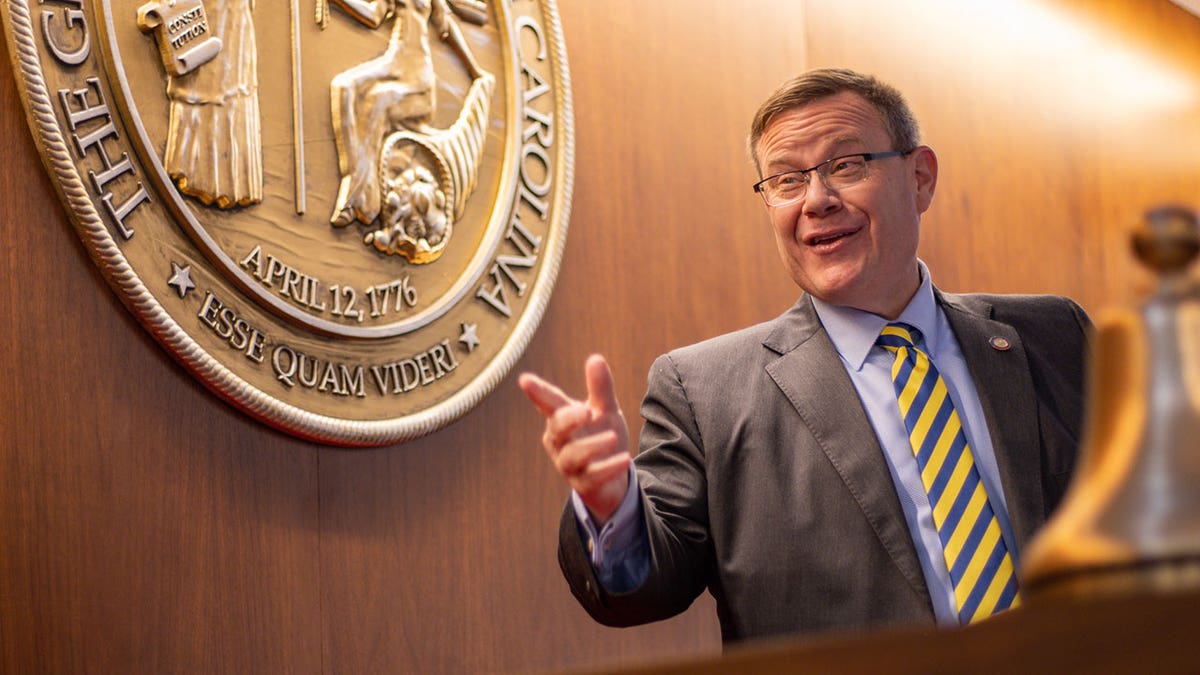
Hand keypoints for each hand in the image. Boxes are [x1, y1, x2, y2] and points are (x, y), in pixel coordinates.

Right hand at [518, 354, 631, 524]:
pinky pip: (593, 476)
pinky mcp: (584, 484)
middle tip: (587, 411)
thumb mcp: (605, 411)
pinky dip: (608, 467)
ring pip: (572, 456)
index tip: (525, 380)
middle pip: (557, 429)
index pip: (549, 403)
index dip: (537, 392)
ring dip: (592, 446)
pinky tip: (625, 459)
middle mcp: (560, 442)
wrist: (613, 478)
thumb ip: (600, 387)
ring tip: (613, 438)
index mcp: (561, 419)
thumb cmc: (602, 437)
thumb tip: (595, 358)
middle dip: (569, 419)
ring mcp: (569, 465)